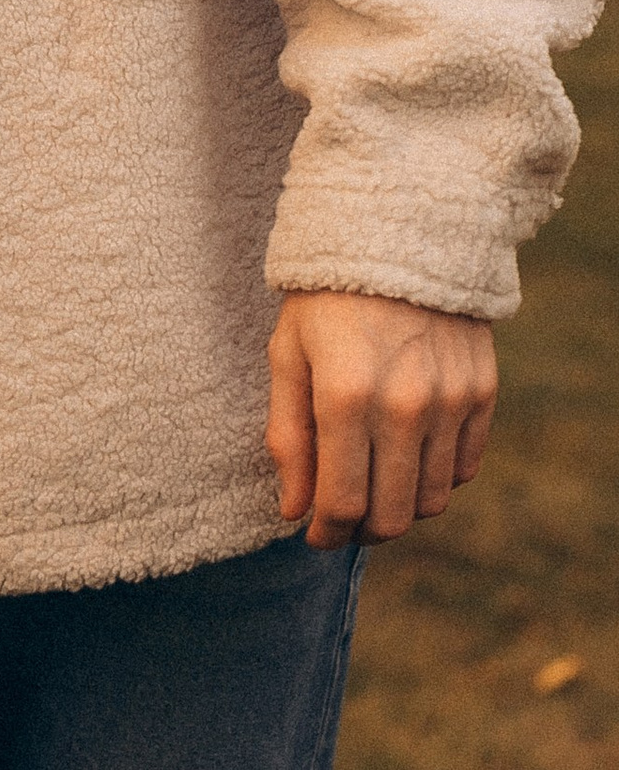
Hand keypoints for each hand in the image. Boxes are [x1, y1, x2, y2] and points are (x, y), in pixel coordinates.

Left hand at [267, 290, 497, 547]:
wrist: (397, 234)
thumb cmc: (325, 297)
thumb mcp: (288, 355)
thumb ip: (288, 437)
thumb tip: (294, 510)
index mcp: (345, 396)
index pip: (341, 503)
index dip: (324, 533)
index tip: (312, 534)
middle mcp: (405, 406)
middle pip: (391, 515)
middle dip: (361, 532)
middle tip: (341, 522)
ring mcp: (451, 401)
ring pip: (431, 501)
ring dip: (399, 509)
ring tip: (372, 489)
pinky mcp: (482, 393)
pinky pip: (463, 469)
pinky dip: (434, 479)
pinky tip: (407, 459)